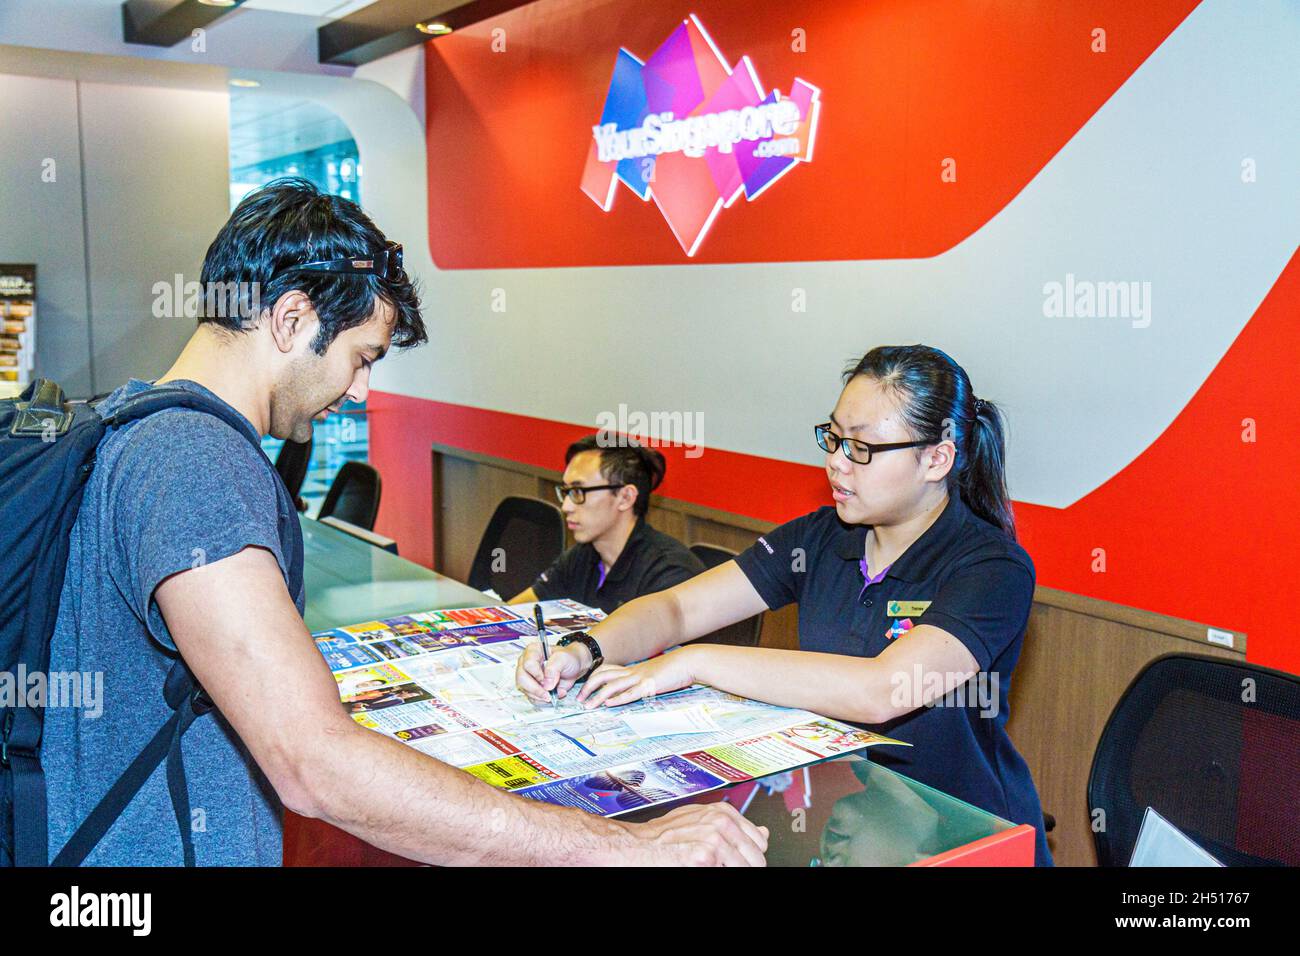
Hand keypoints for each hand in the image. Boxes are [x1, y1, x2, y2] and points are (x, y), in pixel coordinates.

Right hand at [516, 640, 588, 702]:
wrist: (573, 668)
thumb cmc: (567, 659)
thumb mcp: (563, 659)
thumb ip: (554, 668)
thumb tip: (546, 684)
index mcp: (533, 651)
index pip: (528, 664)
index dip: (537, 674)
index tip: (546, 679)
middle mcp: (526, 663)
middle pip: (522, 679)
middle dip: (536, 689)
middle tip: (548, 694)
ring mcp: (527, 676)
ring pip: (525, 690)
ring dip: (540, 696)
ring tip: (553, 694)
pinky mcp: (530, 688)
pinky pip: (531, 698)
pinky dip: (542, 700)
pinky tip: (551, 696)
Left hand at [577, 646, 699, 708]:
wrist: (688, 662)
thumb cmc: (674, 669)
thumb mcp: (655, 674)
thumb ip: (644, 680)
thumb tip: (637, 689)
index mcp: (633, 669)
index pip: (606, 670)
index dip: (593, 678)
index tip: (584, 689)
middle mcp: (633, 672)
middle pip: (603, 676)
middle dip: (588, 687)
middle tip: (580, 699)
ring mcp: (640, 678)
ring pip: (612, 685)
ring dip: (598, 696)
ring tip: (589, 706)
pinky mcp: (649, 685)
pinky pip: (630, 693)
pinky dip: (617, 699)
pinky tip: (609, 704)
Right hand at [622, 802, 768, 865]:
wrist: (638, 846)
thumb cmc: (663, 836)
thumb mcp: (701, 822)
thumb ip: (733, 826)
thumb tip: (764, 833)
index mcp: (724, 812)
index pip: (759, 842)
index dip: (750, 856)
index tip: (740, 861)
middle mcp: (722, 822)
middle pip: (756, 858)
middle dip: (744, 867)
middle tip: (720, 865)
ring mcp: (715, 839)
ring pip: (745, 867)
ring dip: (730, 869)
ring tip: (708, 865)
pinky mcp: (706, 857)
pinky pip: (727, 871)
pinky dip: (716, 871)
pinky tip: (699, 867)